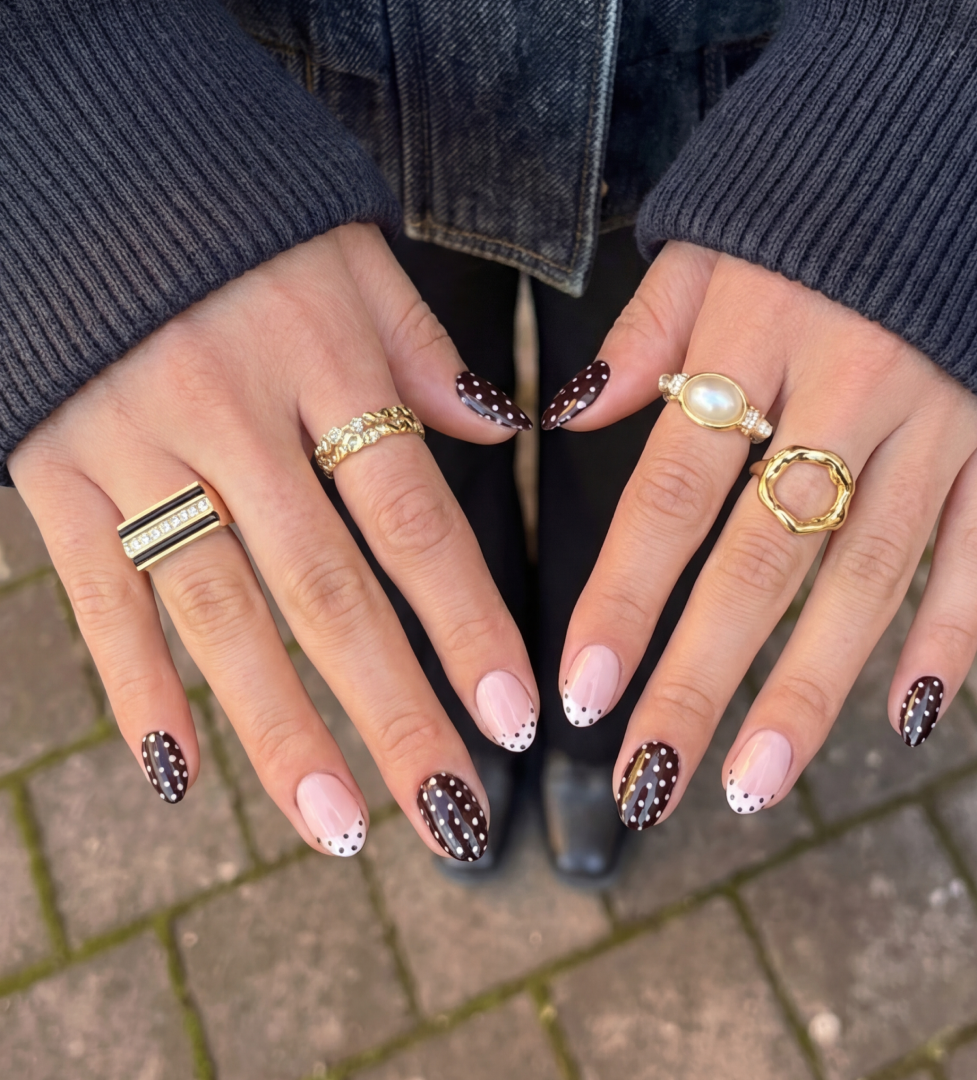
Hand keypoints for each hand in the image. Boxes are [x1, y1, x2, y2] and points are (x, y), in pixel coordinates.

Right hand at [8, 223, 537, 860]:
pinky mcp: (52, 471)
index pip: (413, 518)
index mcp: (320, 358)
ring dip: (279, 730)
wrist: (67, 150)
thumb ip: (420, 351)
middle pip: (326, 591)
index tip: (515, 715)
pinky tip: (179, 776)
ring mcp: (133, 447)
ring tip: (337, 827)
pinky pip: (98, 596)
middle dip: (392, 711)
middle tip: (449, 815)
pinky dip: (136, 688)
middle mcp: (232, 415)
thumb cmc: (233, 213)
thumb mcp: (345, 253)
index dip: (467, 624)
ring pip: (217, 614)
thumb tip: (499, 432)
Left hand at [552, 243, 976, 825]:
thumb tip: (570, 414)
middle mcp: (846, 388)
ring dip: (810, 687)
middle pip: (762, 558)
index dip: (626, 596)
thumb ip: (647, 337)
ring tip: (755, 780)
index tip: (584, 693)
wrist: (970, 140)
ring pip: (868, 576)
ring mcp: (939, 420)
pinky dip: (952, 634)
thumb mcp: (712, 244)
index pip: (673, 490)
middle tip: (651, 779)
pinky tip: (910, 718)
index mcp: (756, 336)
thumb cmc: (813, 207)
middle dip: (701, 678)